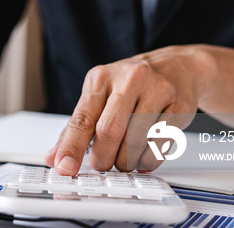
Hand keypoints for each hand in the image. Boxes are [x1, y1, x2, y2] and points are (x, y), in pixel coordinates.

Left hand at [44, 45, 214, 173]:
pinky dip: (147, 161)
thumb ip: (75, 128)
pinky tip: (142, 157)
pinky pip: (159, 145)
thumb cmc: (131, 86)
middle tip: (102, 165)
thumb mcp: (98, 97)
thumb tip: (54, 157)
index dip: (71, 147)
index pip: (82, 118)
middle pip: (109, 132)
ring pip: (135, 141)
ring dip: (125, 162)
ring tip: (123, 160)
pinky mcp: (179, 105)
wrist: (176, 67)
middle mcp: (129, 79)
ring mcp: (157, 90)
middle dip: (102, 158)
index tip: (65, 167)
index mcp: (100, 78)